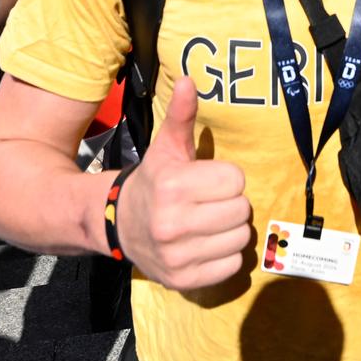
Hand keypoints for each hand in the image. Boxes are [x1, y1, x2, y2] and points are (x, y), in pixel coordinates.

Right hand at [115, 77, 250, 289]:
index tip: (207, 179)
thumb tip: (189, 80)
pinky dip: (225, 255)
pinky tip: (205, 243)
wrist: (119, 223)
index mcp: (172, 186)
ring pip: (240, 238)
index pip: (235, 180)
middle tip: (208, 201)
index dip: (225, 178)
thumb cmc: (154, 181)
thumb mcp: (166, 147)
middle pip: (241, 210)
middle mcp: (173, 223)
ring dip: (230, 229)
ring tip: (208, 222)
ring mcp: (178, 256)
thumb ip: (181, 116)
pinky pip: (232, 265)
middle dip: (229, 203)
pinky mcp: (184, 281)